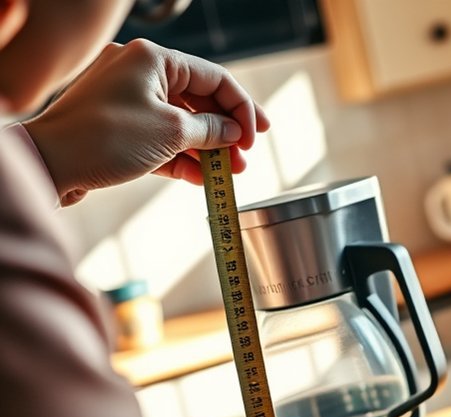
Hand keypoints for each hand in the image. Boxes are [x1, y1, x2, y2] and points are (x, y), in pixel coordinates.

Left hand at [23, 39, 268, 205]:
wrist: (50, 163)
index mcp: (154, 60)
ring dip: (207, 149)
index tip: (256, 136)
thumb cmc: (105, 138)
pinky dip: (182, 156)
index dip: (242, 108)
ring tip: (227, 173)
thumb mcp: (172, 132)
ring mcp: (128, 99)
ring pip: (181, 122)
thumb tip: (233, 132)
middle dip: (225, 132)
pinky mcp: (119, 126)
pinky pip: (161, 137)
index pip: (215, 78)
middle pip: (199, 100)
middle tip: (244, 158)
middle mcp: (140, 73)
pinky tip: (201, 178)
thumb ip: (211, 130)